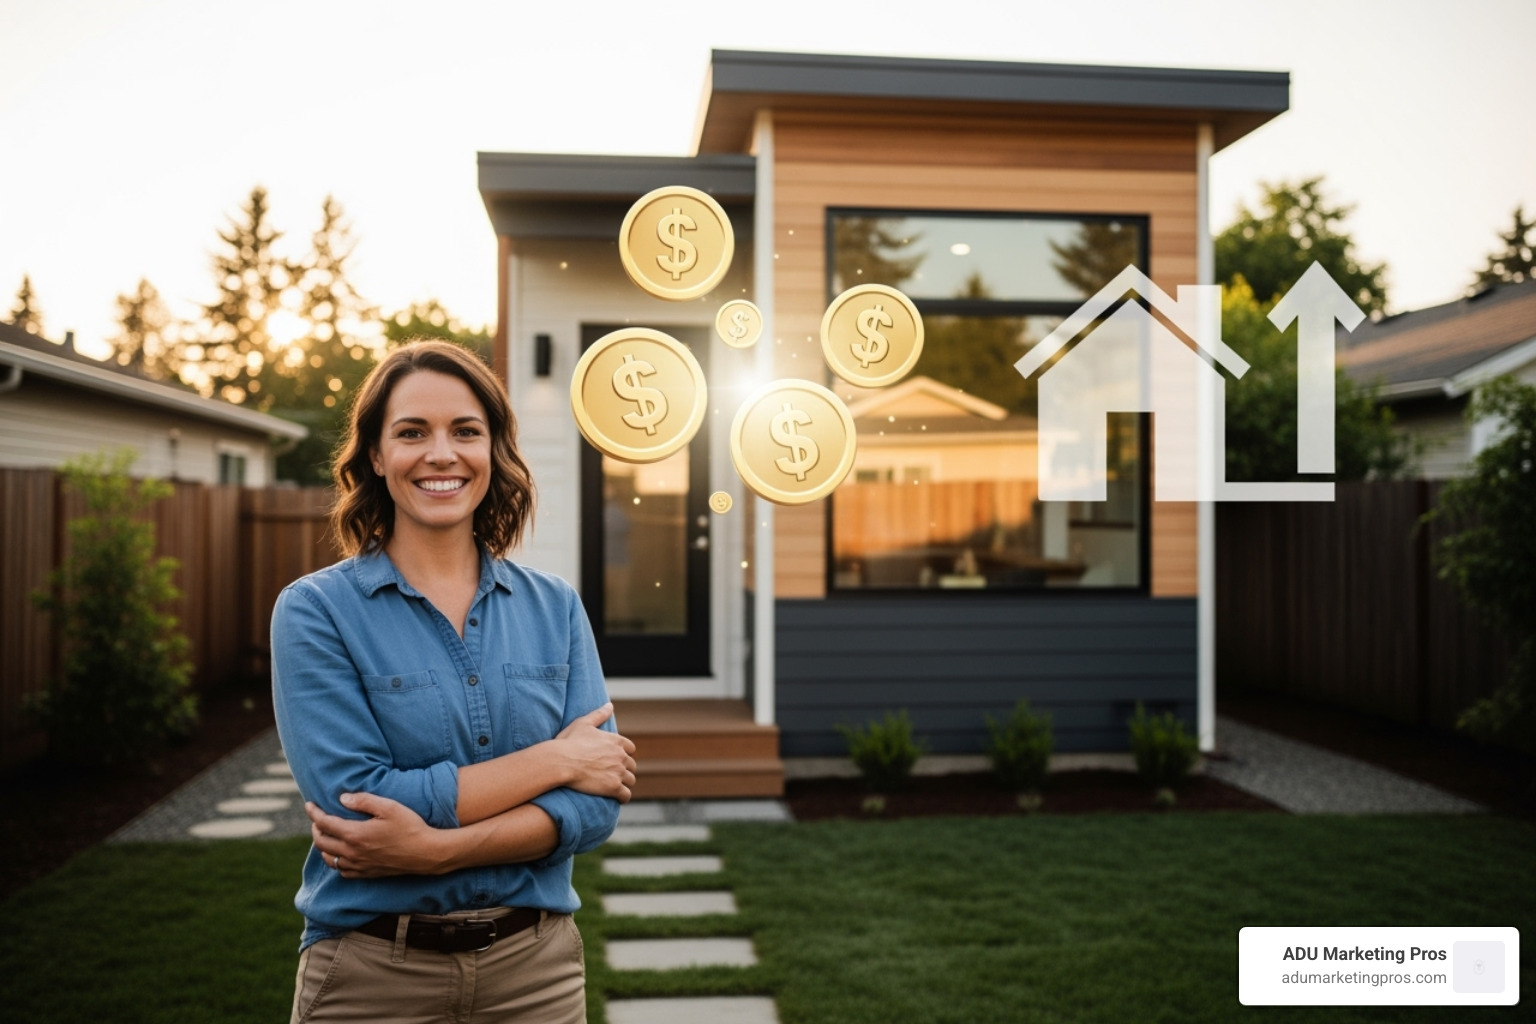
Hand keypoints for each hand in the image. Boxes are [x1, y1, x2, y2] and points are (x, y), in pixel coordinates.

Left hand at [307, 793, 446, 877]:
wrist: (426, 853)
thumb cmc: (409, 826)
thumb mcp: (388, 807)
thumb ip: (364, 801)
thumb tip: (343, 798)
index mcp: (355, 834)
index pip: (324, 823)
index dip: (313, 813)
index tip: (309, 805)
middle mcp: (352, 852)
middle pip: (321, 842)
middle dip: (315, 828)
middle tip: (318, 818)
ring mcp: (359, 865)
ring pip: (329, 859)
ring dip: (323, 846)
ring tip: (327, 835)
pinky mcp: (367, 874)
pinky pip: (342, 871)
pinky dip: (335, 861)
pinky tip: (341, 854)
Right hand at [555, 702, 637, 802]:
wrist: (560, 762)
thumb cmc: (569, 742)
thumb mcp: (583, 723)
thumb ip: (599, 714)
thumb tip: (610, 705)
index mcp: (616, 741)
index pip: (630, 748)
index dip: (623, 754)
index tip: (615, 758)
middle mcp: (621, 756)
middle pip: (631, 765)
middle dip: (625, 769)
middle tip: (614, 774)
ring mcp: (618, 772)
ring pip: (630, 780)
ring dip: (624, 783)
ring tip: (615, 786)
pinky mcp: (613, 787)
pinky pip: (626, 795)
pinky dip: (623, 796)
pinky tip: (617, 797)